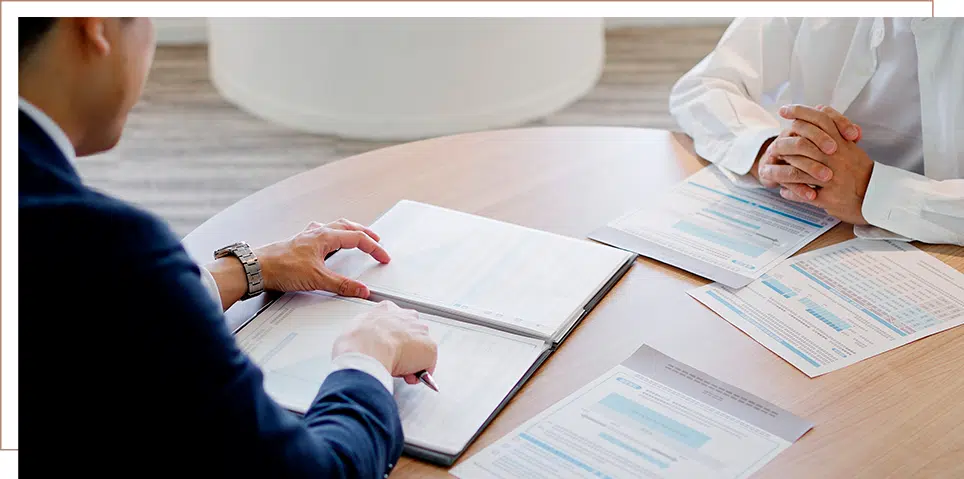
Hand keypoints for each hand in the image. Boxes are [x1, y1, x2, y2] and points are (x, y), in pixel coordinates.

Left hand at [204, 219, 389, 310]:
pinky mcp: (299, 242)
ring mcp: (307, 236)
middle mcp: (317, 232)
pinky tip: (329, 242)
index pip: (357, 239)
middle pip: (348, 227)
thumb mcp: (317, 279)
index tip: (383, 257)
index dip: (374, 248)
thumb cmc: (281, 268)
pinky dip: (333, 235)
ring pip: (335, 227)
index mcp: (325, 236)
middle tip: (376, 240)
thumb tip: (361, 289)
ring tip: (357, 237)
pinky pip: (322, 233)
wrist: (256, 267)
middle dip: (365, 233)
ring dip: (349, 231)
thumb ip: (342, 285)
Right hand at [332, 301, 437, 384]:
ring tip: (399, 370)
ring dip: (413, 360)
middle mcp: (407, 316)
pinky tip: (408, 376)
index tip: (387, 348)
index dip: (392, 337)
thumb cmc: (356, 342)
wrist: (366, 350)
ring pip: (421, 348)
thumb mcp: (355, 329)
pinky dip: (420, 373)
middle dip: (405, 348)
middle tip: (394, 361)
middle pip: (411, 333)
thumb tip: (366, 343)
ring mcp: (420, 331)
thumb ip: (366, 332)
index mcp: (386, 309)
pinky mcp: (429, 348)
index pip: (395, 321)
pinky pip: (428, 365)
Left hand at [768, 105, 873, 224]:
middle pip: (802, 144)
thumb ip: (835, 131)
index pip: (820, 119)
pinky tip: (783, 191)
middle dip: (782, 146)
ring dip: (781, 171)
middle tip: (771, 148)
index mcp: (842, 143)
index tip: (783, 109)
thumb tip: (819, 109)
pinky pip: (802, 194)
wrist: (878, 197)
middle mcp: (837, 158)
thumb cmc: (860, 171)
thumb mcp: (851, 148)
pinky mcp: (829, 197)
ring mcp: (832, 178)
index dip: (800, 112)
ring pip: (797, 170)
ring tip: (771, 172)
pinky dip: (790, 192)